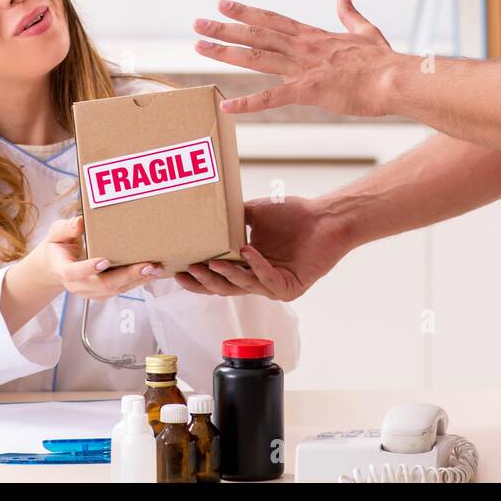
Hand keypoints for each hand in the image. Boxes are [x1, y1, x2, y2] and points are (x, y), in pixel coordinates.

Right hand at [36, 215, 162, 299]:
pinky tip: (151, 272)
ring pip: (115, 290)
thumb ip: (66, 228)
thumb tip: (80, 222)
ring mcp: (90, 292)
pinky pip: (121, 289)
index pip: (74, 273)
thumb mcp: (56, 234)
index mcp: (63, 270)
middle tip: (146, 266)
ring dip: (137, 280)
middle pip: (102, 285)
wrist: (54, 267)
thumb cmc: (58, 247)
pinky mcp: (102, 293)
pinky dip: (137, 282)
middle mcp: (78, 285)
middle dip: (126, 276)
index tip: (104, 261)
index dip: (88, 268)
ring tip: (155, 269)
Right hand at [172, 196, 350, 300]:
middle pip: (224, 287)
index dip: (196, 277)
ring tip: (211, 262)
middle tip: (187, 270)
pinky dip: (256, 265)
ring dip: (226, 274)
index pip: (216, 276)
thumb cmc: (293, 214)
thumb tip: (204, 213)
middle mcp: (258, 279)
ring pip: (243, 285)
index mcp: (246, 266)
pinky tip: (247, 252)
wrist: (325, 218)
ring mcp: (273, 286)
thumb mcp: (254, 213)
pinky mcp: (290, 287)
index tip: (175, 271)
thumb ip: (231, 219)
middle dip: (204, 280)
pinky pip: (268, 279)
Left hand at [192, 0, 403, 116]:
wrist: (395, 79)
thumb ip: (350, 15)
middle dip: (224, 29)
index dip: (246, 11)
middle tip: (197, 23)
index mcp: (313, 36)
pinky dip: (248, 102)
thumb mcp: (366, 31)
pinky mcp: (309, 90)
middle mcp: (302, 48)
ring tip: (199, 47)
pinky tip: (227, 104)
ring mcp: (303, 68)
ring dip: (225, 53)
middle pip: (256, 35)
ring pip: (256, 57)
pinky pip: (272, 97)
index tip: (223, 4)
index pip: (272, 20)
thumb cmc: (384, 61)